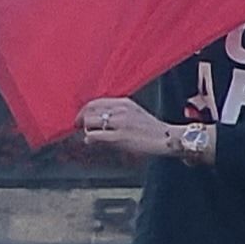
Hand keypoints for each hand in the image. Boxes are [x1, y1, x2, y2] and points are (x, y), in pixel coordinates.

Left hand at [77, 98, 193, 158]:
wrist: (165, 138)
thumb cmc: (151, 129)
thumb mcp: (135, 113)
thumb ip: (117, 113)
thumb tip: (99, 120)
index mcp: (124, 102)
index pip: (96, 102)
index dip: (84, 110)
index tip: (80, 118)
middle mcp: (120, 110)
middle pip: (90, 111)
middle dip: (81, 119)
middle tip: (79, 126)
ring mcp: (119, 123)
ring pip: (90, 122)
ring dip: (87, 129)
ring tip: (91, 135)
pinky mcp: (119, 137)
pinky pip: (94, 135)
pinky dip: (90, 139)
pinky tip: (92, 141)